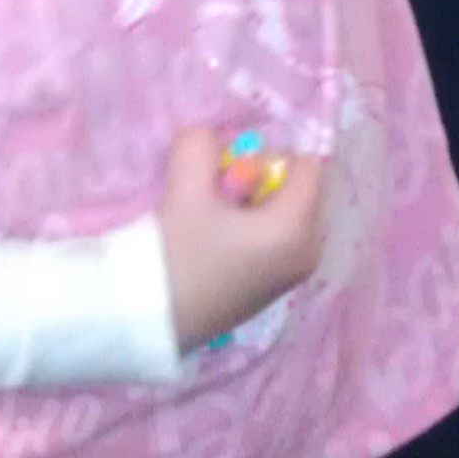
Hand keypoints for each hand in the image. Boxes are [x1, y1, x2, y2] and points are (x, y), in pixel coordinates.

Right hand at [157, 125, 327, 351]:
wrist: (150, 322)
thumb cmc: (174, 256)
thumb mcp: (185, 188)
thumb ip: (200, 144)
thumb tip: (211, 135)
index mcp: (298, 229)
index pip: (308, 164)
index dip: (270, 154)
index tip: (231, 168)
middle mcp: (308, 252)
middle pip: (300, 188)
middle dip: (262, 179)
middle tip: (220, 192)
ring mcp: (293, 274)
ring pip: (286, 211)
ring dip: (255, 202)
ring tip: (215, 217)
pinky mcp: (275, 287)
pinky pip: (278, 236)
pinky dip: (254, 227)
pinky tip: (217, 240)